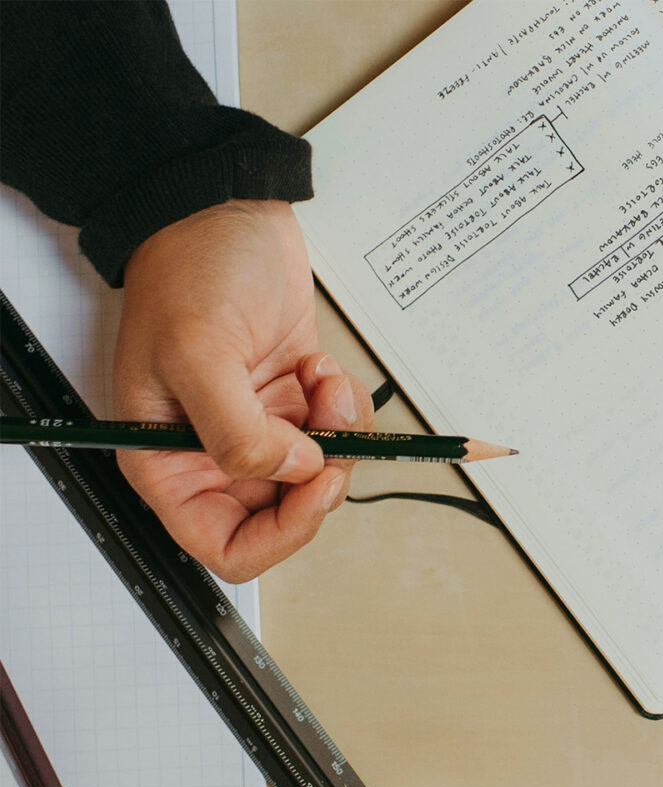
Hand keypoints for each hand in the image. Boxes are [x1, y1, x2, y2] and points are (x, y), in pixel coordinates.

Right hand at [112, 200, 372, 581]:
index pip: (227, 547)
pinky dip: (345, 408)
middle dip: (320, 479)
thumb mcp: (199, 353)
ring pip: (321, 476)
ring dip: (338, 435)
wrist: (224, 215)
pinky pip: (339, 435)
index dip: (281, 535)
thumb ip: (238, 432)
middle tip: (330, 431)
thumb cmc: (190, 272)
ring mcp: (260, 430)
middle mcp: (212, 456)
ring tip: (320, 381)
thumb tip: (292, 472)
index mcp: (168, 463)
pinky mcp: (296, 404)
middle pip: (284, 517)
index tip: (316, 486)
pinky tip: (320, 366)